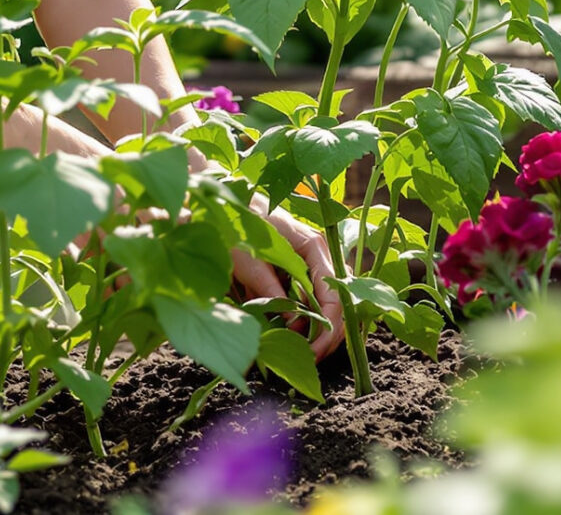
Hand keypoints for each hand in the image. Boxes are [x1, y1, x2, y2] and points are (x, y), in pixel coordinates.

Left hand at [231, 200, 346, 360]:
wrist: (222, 202)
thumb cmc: (234, 224)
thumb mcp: (249, 260)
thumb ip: (271, 289)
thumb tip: (292, 323)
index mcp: (313, 247)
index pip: (336, 294)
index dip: (329, 327)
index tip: (315, 350)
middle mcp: (318, 256)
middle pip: (338, 302)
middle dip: (327, 334)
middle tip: (310, 358)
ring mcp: (309, 264)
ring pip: (325, 305)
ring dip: (314, 329)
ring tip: (300, 350)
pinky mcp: (296, 272)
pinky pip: (306, 301)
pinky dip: (300, 319)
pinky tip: (288, 332)